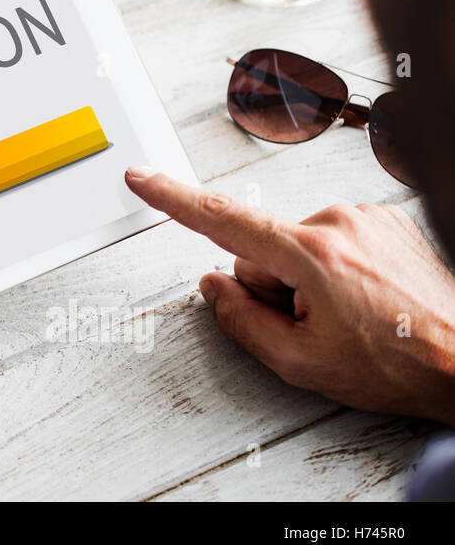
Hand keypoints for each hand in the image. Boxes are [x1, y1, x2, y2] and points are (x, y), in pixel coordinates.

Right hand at [126, 167, 454, 425]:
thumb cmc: (401, 365)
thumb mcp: (303, 363)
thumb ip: (242, 321)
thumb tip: (215, 287)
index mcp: (312, 255)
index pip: (222, 219)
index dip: (173, 198)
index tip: (142, 178)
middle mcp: (339, 222)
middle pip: (263, 249)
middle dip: (274, 286)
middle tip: (315, 325)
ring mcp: (367, 218)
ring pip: (298, 246)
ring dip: (309, 279)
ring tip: (351, 317)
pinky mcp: (387, 220)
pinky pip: (333, 240)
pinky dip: (338, 269)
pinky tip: (367, 300)